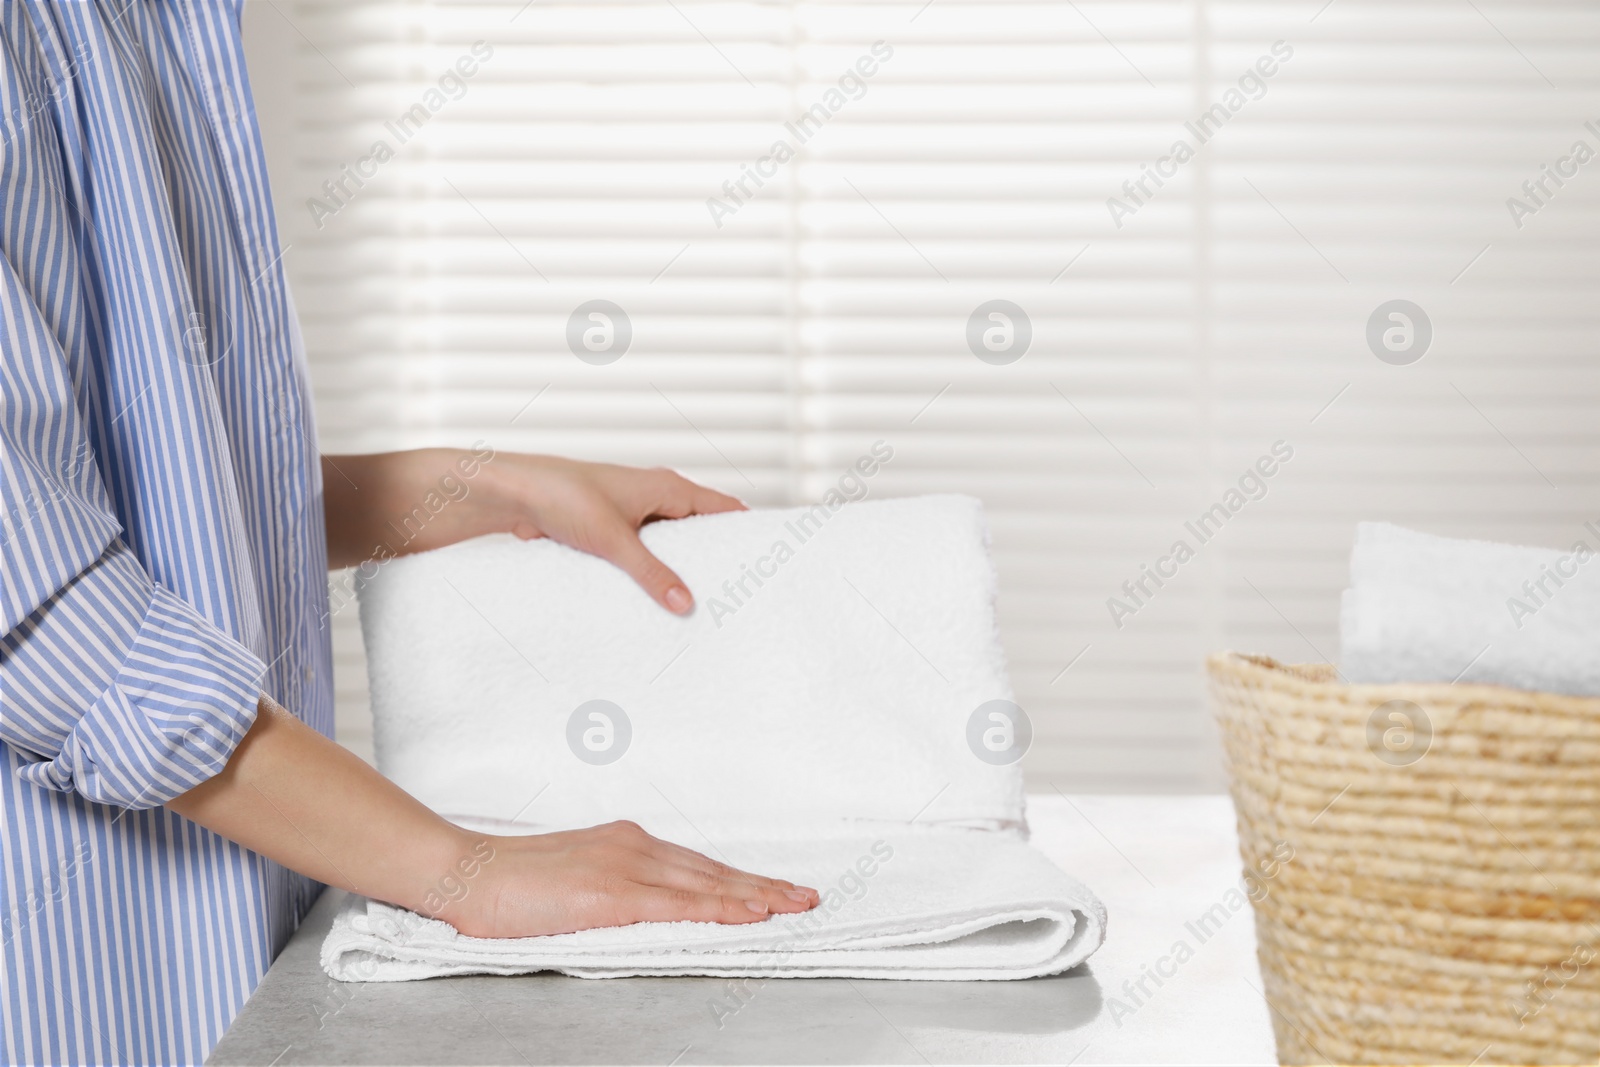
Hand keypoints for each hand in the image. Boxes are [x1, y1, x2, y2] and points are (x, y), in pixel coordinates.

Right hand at [171, 704, 816, 941]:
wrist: (466, 873)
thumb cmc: (510, 883)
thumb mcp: (575, 880)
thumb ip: (615, 889)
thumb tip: (650, 909)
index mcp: (625, 844)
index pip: (696, 866)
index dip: (739, 879)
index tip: (775, 889)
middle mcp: (634, 847)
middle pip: (711, 870)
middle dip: (762, 885)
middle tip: (806, 896)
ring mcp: (625, 867)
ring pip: (705, 884)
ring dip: (754, 895)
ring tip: (793, 905)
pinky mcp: (612, 891)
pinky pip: (678, 902)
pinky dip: (719, 906)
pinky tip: (747, 911)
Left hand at [485, 455, 744, 613]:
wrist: (515, 492)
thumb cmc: (564, 497)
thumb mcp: (615, 541)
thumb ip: (652, 574)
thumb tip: (686, 604)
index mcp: (668, 487)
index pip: (723, 509)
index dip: (746, 531)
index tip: (766, 558)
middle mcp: (655, 495)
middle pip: (700, 528)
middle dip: (714, 557)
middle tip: (735, 592)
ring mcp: (634, 511)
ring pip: (670, 542)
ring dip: (679, 566)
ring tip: (699, 599)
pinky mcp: (612, 527)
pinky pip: (643, 551)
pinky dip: (651, 569)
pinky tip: (654, 595)